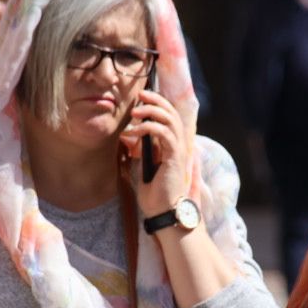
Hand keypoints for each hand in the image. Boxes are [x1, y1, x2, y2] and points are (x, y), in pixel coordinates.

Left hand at [122, 88, 188, 216]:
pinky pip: (165, 134)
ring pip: (170, 119)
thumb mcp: (143, 168)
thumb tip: (128, 137)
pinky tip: (135, 131)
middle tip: (141, 94)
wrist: (163, 213)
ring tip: (135, 111)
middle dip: (156, 100)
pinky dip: (149, 127)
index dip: (159, 104)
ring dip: (152, 111)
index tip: (143, 98)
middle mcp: (179, 145)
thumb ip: (140, 152)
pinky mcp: (175, 157)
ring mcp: (179, 151)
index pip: (170, 117)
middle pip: (172, 113)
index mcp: (173, 146)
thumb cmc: (155, 195)